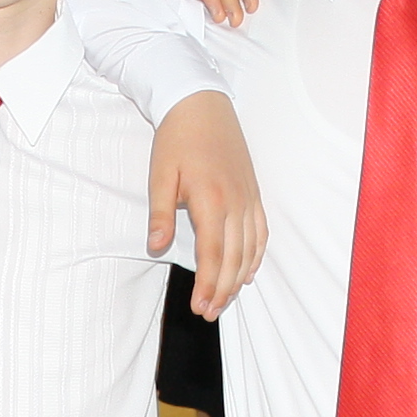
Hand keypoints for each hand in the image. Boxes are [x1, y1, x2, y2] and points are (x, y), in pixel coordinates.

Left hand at [148, 90, 265, 316]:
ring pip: (251, 249)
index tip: (200, 306)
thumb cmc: (177, 139)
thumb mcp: (160, 175)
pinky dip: (257, 255)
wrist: (201, 104)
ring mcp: (249, 197)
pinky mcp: (254, 192)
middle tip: (210, 312)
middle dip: (223, 290)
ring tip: (226, 299)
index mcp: (211, 200)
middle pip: (235, 258)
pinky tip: (249, 271)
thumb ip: (160, 214)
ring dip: (240, 278)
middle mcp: (236, 202)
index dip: (208, 284)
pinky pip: (261, 231)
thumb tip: (156, 247)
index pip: (213, 254)